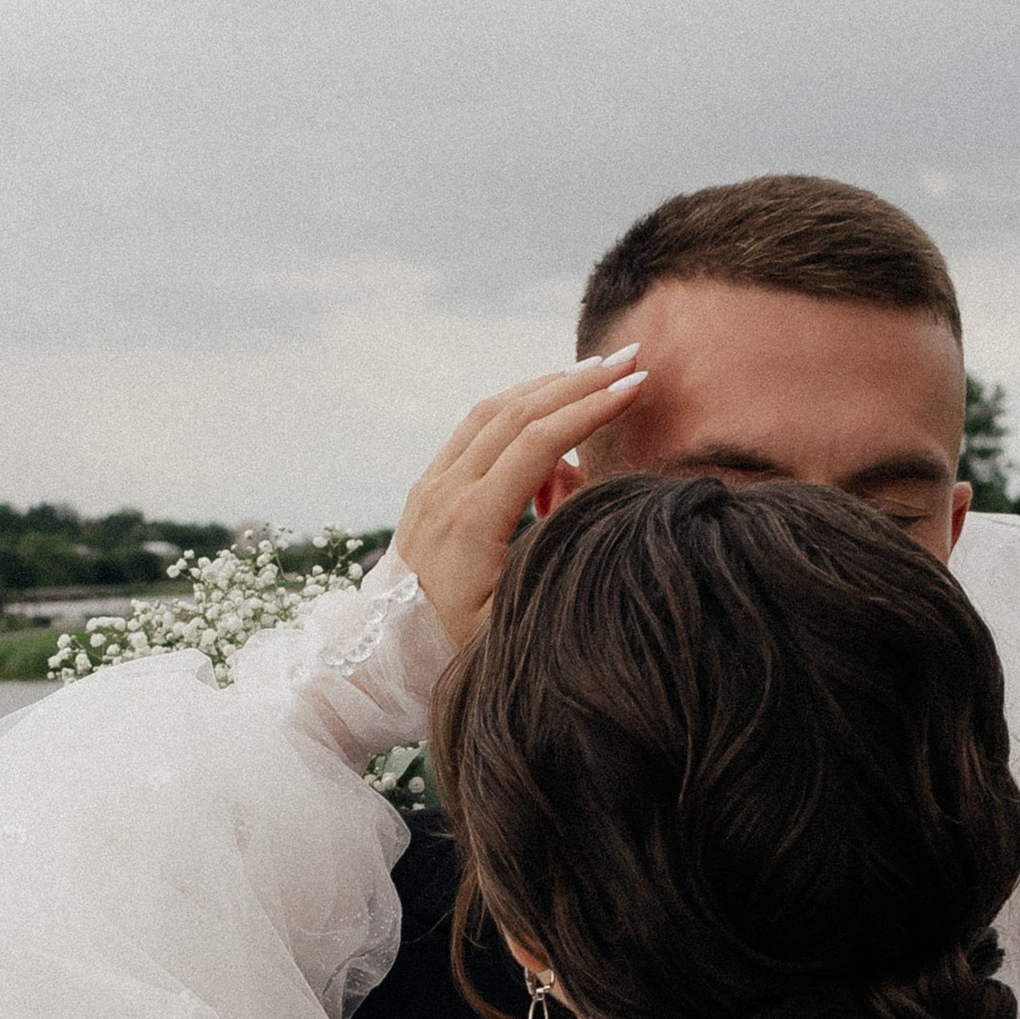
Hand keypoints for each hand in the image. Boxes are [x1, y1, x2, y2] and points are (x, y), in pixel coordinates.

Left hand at [396, 354, 647, 649]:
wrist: (383, 659)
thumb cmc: (456, 649)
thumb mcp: (512, 619)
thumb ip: (549, 551)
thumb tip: (576, 485)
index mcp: (471, 523)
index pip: (538, 443)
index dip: (590, 410)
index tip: (636, 388)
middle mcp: (446, 493)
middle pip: (518, 413)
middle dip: (579, 382)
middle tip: (631, 359)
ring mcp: (431, 486)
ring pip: (493, 411)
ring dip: (548, 385)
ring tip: (599, 371)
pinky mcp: (426, 488)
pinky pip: (474, 429)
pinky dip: (518, 407)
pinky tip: (553, 404)